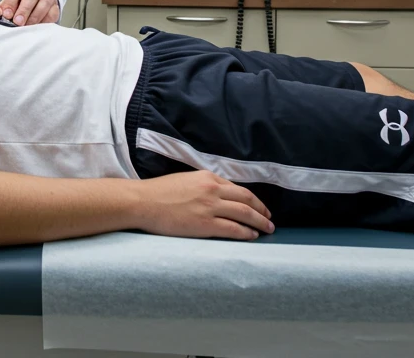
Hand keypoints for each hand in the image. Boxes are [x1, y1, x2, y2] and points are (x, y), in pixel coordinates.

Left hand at [0, 0, 59, 25]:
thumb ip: (6, 5)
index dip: (10, 3)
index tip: (6, 15)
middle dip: (23, 10)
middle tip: (17, 22)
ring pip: (44, 3)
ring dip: (34, 17)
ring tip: (26, 27)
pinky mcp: (55, 5)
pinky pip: (52, 13)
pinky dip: (44, 22)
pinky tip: (36, 28)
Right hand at [133, 171, 273, 239]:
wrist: (143, 202)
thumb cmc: (159, 192)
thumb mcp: (186, 180)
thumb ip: (203, 186)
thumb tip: (217, 194)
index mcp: (208, 177)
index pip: (238, 188)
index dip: (253, 199)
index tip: (259, 207)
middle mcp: (213, 190)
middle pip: (247, 200)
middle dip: (262, 210)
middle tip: (270, 219)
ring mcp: (210, 207)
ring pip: (245, 214)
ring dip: (260, 222)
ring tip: (268, 229)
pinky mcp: (205, 224)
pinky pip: (233, 229)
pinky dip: (246, 232)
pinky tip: (252, 236)